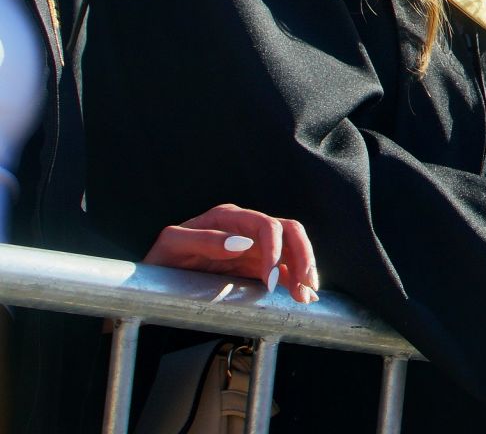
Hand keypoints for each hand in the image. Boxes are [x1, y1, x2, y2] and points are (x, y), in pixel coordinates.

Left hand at [143, 205, 318, 304]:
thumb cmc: (160, 259)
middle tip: (304, 286)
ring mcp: (253, 246)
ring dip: (304, 270)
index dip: (275, 251)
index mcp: (229, 218)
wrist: (150, 281)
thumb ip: (204, 240)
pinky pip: (284, 268)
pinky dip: (296, 281)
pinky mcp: (254, 265)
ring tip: (306, 296)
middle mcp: (246, 228)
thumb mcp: (172, 245)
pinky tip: (302, 296)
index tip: (271, 282)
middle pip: (289, 232)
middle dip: (302, 257)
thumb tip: (242, 244)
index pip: (267, 226)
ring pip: (292, 249)